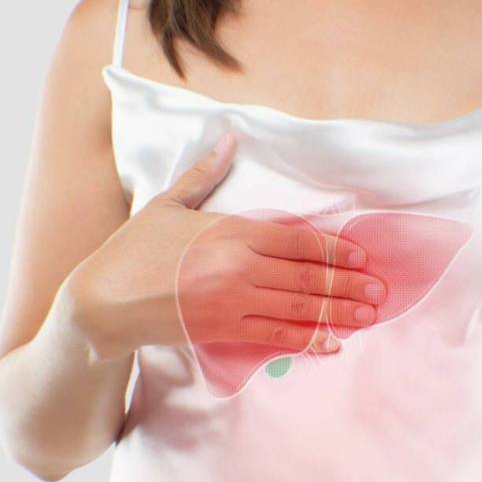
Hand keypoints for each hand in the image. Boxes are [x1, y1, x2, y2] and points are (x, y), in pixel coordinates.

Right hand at [60, 131, 386, 361]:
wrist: (100, 303)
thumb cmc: (132, 249)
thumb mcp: (167, 204)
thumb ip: (205, 173)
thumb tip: (229, 137)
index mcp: (230, 231)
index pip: (297, 240)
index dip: (336, 248)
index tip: (364, 254)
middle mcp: (238, 268)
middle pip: (307, 276)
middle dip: (349, 283)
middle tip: (381, 290)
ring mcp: (232, 303)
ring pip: (299, 309)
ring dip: (339, 312)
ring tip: (369, 314)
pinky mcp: (222, 332)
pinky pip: (275, 337)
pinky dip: (307, 342)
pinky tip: (332, 345)